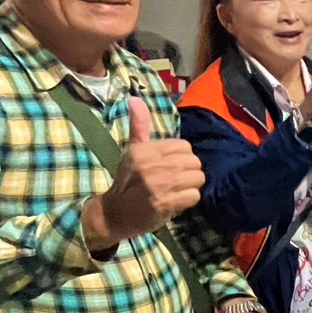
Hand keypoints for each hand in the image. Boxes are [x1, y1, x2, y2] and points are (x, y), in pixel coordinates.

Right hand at [83, 96, 204, 250]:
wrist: (114, 213)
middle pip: (195, 162)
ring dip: (191, 186)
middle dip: (190, 172)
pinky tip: (176, 201)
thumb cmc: (127, 180)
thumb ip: (139, 126)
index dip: (183, 157)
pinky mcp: (164, 203)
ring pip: (198, 178)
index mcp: (144, 150)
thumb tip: (135, 99)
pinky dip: (189, 200)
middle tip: (176, 180)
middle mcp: (150, 165)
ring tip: (177, 190)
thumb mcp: (131, 150)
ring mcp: (158, 185)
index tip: (171, 166)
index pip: (184, 146)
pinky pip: (194, 196)